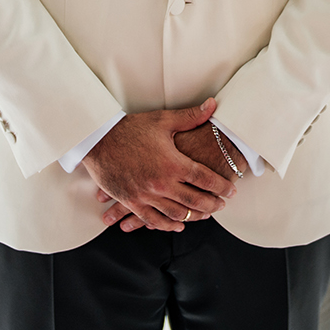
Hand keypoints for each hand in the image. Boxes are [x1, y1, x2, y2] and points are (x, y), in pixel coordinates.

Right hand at [102, 122, 245, 233]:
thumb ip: (190, 117)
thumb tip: (213, 105)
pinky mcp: (132, 201)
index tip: (231, 191)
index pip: (205, 179)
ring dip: (193, 217)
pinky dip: (168, 224)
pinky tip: (178, 224)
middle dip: (212, 205)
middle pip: (194, 201)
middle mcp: (162, 183)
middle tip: (222, 206)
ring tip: (204, 215)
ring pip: (176, 213)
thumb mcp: (162, 121)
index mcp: (173, 163)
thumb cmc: (130, 128)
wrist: (98, 140)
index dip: (221, 186)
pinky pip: (153, 219)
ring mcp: (146, 195)